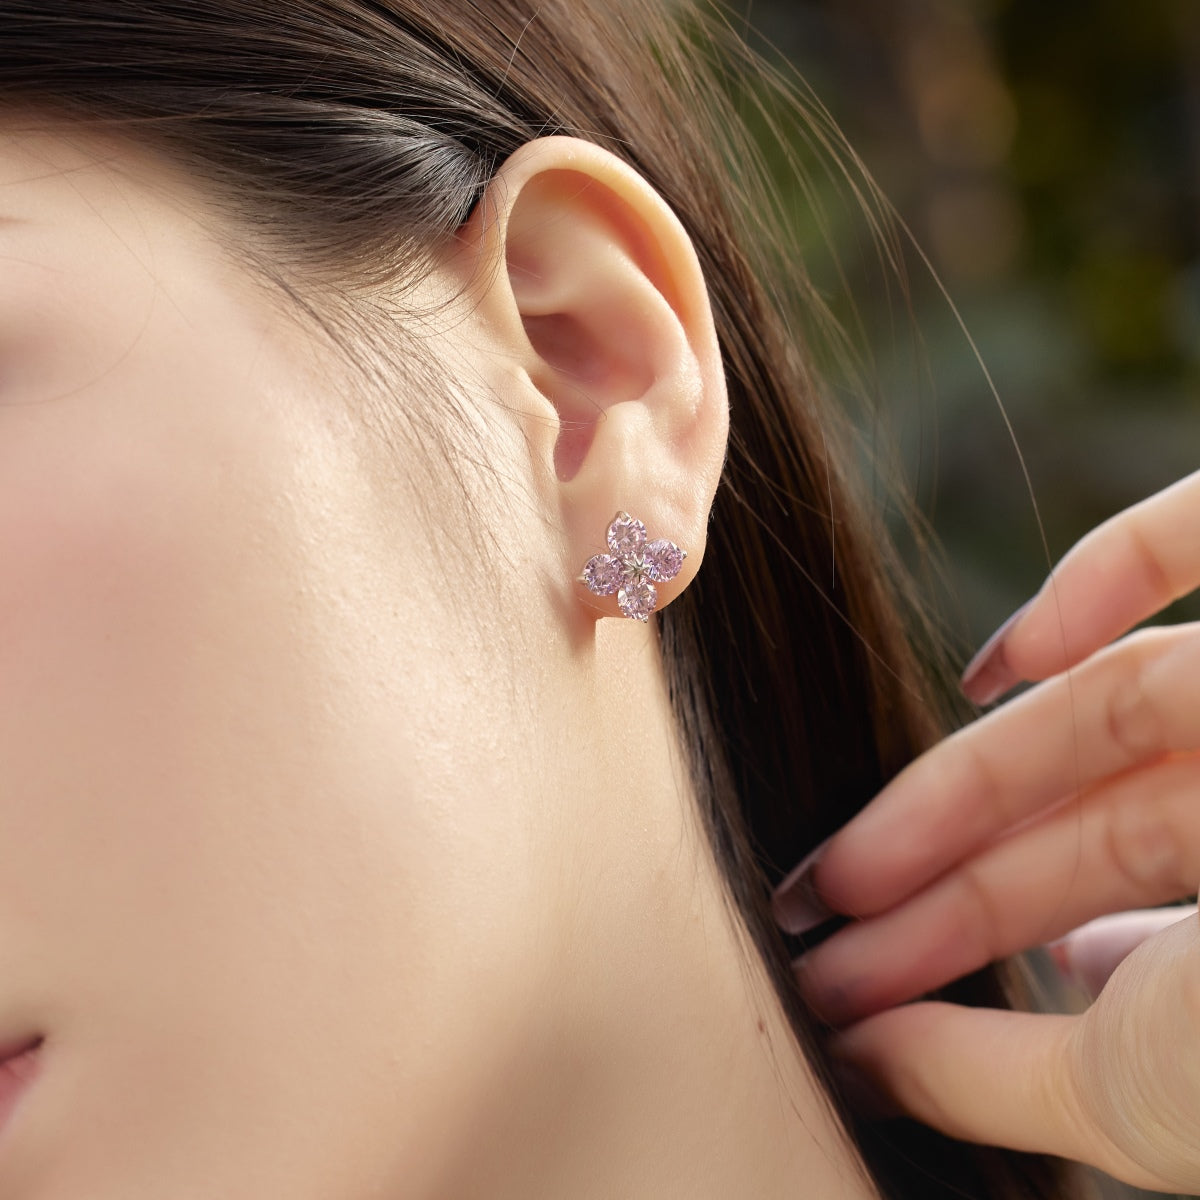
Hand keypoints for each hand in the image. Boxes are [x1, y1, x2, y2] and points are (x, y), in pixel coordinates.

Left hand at [772, 468, 1199, 1191]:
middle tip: (802, 913)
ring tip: (844, 854)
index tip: (824, 973)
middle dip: (930, 871)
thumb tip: (850, 1058)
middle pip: (1076, 823)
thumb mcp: (1148, 1092)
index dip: (939, 942)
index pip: (1077, 915)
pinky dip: (1101, 575)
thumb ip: (996, 1074)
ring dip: (965, 774)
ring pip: (1110, 707)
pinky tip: (992, 663)